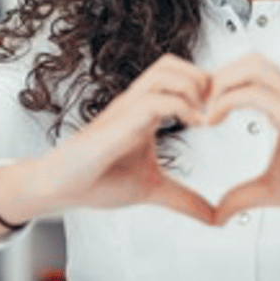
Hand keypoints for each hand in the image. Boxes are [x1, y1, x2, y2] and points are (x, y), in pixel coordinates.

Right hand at [39, 53, 215, 222]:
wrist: (60, 188)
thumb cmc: (97, 180)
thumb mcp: (152, 189)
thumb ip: (184, 199)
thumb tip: (213, 217)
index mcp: (143, 111)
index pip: (176, 76)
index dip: (203, 87)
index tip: (219, 114)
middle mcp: (134, 103)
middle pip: (172, 63)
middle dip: (201, 80)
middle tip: (214, 110)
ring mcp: (125, 109)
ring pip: (164, 72)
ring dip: (193, 89)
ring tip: (204, 117)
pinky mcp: (118, 122)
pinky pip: (153, 100)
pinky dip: (180, 106)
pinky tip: (193, 124)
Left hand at [205, 53, 279, 225]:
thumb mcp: (272, 191)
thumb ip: (242, 197)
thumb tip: (218, 215)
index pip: (249, 73)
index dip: (220, 85)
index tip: (200, 111)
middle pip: (247, 59)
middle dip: (216, 76)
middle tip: (197, 107)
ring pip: (251, 65)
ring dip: (220, 83)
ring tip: (204, 112)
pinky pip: (253, 92)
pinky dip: (225, 101)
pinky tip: (212, 121)